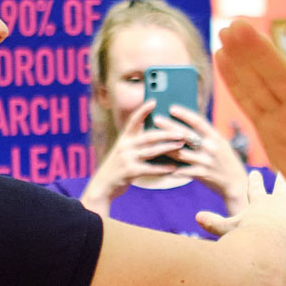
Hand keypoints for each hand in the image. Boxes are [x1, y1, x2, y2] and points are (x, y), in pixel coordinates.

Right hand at [80, 100, 187, 214]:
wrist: (103, 184)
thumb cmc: (119, 165)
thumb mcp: (123, 150)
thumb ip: (136, 142)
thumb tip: (158, 133)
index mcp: (124, 138)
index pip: (133, 120)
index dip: (143, 110)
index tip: (153, 101)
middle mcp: (125, 146)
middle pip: (149, 136)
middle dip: (167, 133)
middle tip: (181, 131)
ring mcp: (127, 159)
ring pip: (152, 151)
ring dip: (168, 147)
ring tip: (181, 145)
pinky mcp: (130, 172)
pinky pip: (150, 169)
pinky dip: (163, 168)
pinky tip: (174, 167)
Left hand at [165, 104, 249, 213]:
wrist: (236, 182)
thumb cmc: (226, 160)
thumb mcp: (221, 144)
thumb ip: (207, 135)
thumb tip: (187, 124)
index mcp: (216, 138)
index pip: (199, 122)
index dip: (185, 114)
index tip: (172, 108)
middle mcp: (211, 148)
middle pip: (186, 135)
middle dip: (170, 126)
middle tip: (156, 119)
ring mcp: (205, 162)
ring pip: (180, 152)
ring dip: (165, 146)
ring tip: (154, 139)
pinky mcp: (201, 174)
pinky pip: (182, 170)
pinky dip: (170, 166)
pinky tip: (158, 162)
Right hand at [197, 170, 285, 243]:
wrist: (269, 237)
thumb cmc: (246, 235)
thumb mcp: (227, 228)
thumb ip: (214, 223)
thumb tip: (196, 217)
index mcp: (260, 204)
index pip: (256, 191)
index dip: (255, 183)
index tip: (255, 173)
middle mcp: (278, 202)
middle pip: (282, 187)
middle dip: (284, 178)